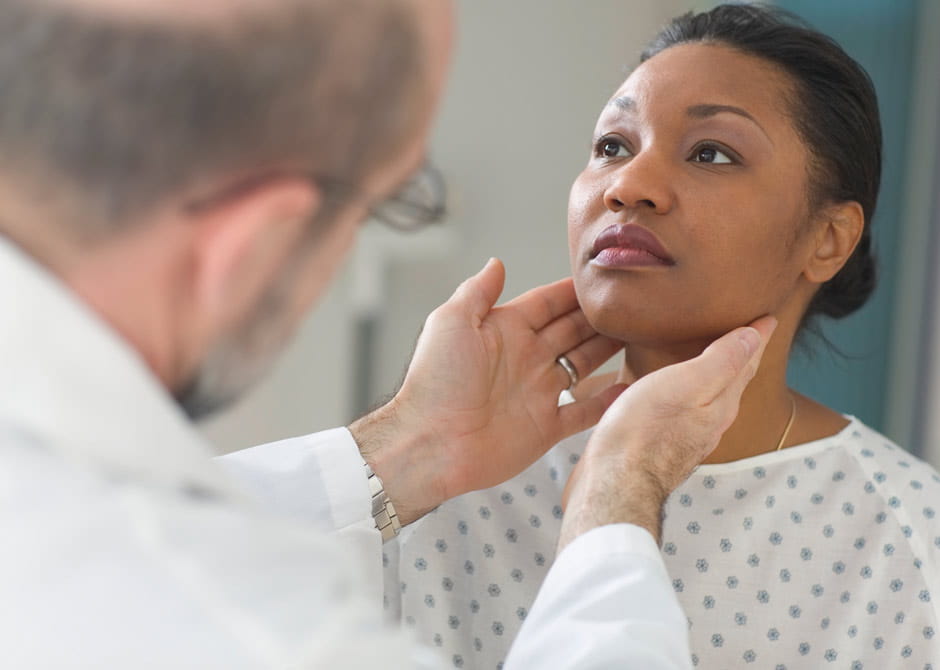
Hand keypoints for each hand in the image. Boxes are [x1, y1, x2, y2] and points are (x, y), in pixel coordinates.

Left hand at [350, 258, 623, 524]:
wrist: (430, 443)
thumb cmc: (435, 380)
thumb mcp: (451, 322)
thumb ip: (477, 291)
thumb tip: (497, 261)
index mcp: (505, 330)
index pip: (548, 302)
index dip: (574, 290)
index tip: (606, 275)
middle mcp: (526, 358)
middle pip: (573, 330)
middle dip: (601, 316)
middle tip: (636, 302)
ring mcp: (538, 393)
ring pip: (584, 365)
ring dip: (609, 351)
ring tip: (644, 336)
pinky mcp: (546, 428)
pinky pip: (585, 412)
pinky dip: (608, 402)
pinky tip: (633, 387)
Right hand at [558, 316, 777, 549]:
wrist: (614, 484)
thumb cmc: (643, 430)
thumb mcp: (685, 384)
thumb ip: (721, 361)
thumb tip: (755, 336)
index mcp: (720, 405)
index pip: (746, 362)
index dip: (756, 337)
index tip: (768, 316)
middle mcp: (709, 423)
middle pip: (731, 382)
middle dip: (741, 356)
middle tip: (748, 332)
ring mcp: (686, 437)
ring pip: (708, 398)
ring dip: (714, 375)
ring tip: (711, 356)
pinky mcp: (661, 446)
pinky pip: (683, 410)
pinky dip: (686, 392)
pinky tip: (671, 390)